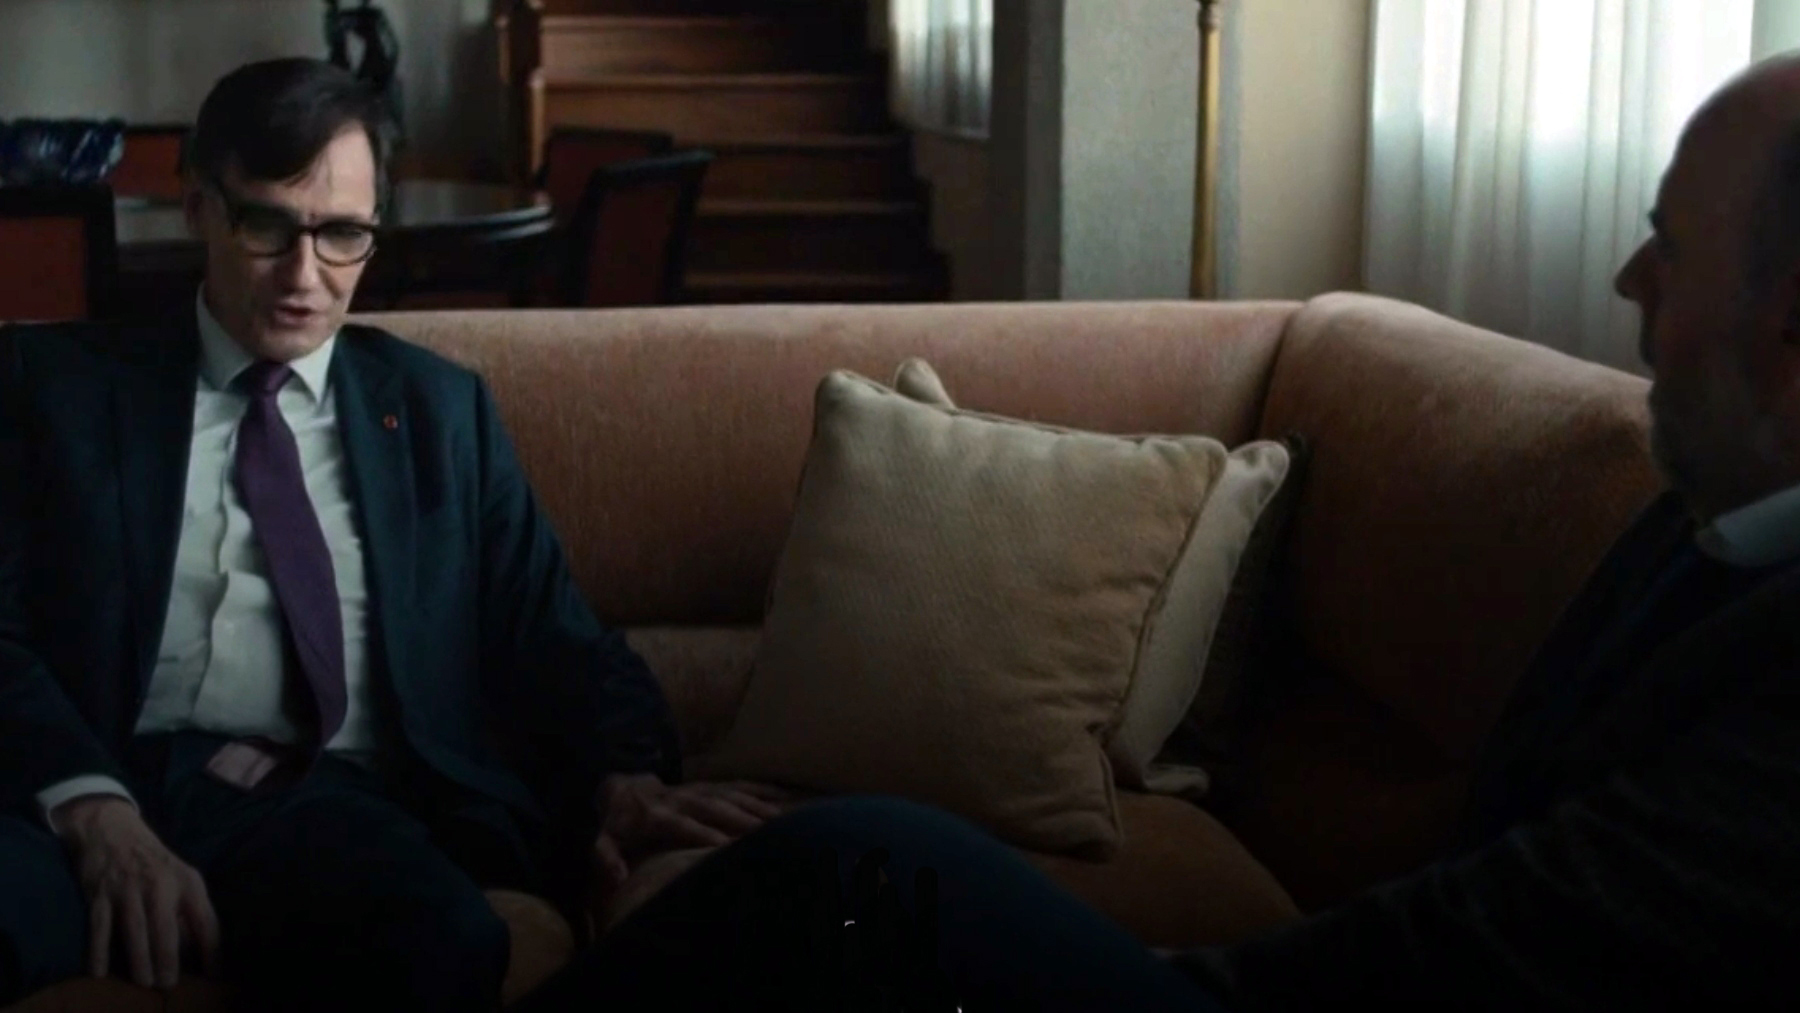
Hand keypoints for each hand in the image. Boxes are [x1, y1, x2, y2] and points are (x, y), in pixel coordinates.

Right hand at [53, 796, 221, 988]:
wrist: (113, 829)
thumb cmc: (154, 862)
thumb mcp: (181, 877)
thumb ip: (189, 909)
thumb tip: (198, 948)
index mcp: (188, 882)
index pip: (205, 920)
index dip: (211, 949)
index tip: (213, 974)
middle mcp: (160, 884)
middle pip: (166, 926)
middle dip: (168, 958)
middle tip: (168, 984)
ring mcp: (128, 888)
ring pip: (135, 928)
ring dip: (140, 958)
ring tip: (145, 982)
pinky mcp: (100, 892)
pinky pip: (99, 926)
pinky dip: (99, 949)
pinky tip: (99, 971)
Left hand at [591, 774, 800, 907]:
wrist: (625, 789)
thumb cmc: (619, 825)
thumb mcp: (603, 841)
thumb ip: (606, 859)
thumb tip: (616, 879)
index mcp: (658, 815)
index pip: (685, 825)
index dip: (705, 834)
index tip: (725, 847)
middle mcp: (683, 799)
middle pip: (715, 808)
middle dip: (740, 820)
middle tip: (765, 836)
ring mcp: (700, 789)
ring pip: (732, 795)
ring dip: (757, 807)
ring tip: (780, 822)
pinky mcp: (712, 785)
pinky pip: (741, 785)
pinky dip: (764, 790)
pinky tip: (786, 798)